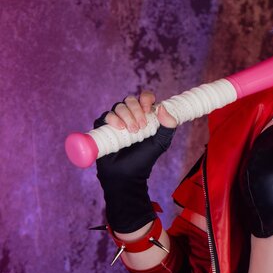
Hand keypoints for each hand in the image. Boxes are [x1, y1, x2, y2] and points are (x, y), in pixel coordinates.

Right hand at [95, 91, 176, 233]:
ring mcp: (116, 120)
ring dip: (126, 116)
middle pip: (130, 100)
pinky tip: (119, 128)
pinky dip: (113, 119)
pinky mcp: (103, 127)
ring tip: (131, 132)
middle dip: (136, 110)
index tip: (148, 110)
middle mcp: (129, 115)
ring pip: (119, 106)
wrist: (127, 174)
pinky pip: (106, 115)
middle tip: (141, 127)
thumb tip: (162, 107)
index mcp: (144, 115)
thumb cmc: (143, 159)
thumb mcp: (161, 143)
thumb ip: (168, 127)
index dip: (146, 99)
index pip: (144, 97)